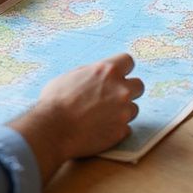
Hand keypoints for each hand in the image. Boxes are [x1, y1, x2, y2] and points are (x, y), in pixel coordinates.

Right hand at [10, 53, 143, 180]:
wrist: (53, 129)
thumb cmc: (55, 101)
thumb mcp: (71, 75)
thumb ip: (90, 74)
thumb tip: (95, 75)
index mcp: (106, 71)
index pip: (129, 61)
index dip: (123, 69)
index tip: (118, 76)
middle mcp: (120, 89)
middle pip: (139, 85)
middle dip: (128, 91)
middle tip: (114, 98)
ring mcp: (123, 111)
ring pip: (133, 109)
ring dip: (122, 112)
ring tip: (102, 117)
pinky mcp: (121, 132)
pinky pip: (126, 129)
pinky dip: (116, 130)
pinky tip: (101, 130)